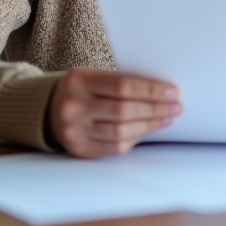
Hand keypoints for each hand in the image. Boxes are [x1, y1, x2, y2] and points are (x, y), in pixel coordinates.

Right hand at [46, 67, 181, 157]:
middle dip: (155, 109)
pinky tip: (149, 129)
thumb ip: (122, 82)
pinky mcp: (80, 149)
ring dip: (150, 125)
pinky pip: (115, 146)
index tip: (172, 91)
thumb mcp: (94, 76)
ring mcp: (74, 131)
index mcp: (78, 81)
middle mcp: (73, 107)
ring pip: (121, 132)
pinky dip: (136, 138)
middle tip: (176, 106)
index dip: (151, 90)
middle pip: (124, 111)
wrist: (50, 110)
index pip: (123, 86)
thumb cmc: (82, 90)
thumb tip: (162, 92)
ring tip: (167, 117)